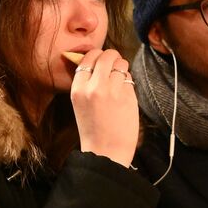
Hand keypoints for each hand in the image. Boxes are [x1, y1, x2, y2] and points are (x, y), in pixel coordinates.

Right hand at [70, 48, 139, 166]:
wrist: (105, 152)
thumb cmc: (92, 129)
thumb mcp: (80, 104)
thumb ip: (85, 83)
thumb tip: (95, 62)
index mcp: (78, 89)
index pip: (88, 58)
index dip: (96, 55)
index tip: (100, 59)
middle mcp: (94, 87)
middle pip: (106, 55)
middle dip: (112, 56)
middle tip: (114, 63)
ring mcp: (112, 91)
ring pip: (120, 64)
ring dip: (122, 67)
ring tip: (120, 77)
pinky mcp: (128, 96)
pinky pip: (129, 78)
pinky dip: (128, 80)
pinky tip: (125, 90)